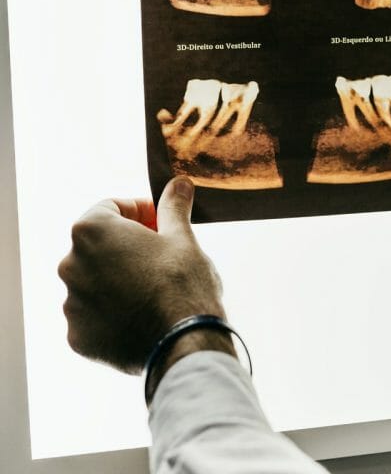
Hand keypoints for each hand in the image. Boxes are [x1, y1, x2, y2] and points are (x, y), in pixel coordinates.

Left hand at [58, 177, 229, 374]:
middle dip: (128, 246)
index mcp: (92, 232)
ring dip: (119, 279)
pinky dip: (113, 312)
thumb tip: (179, 184)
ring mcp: (71, 303)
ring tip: (155, 290)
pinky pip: (94, 315)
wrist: (183, 343)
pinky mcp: (77, 336)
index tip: (162, 223)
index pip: (110, 208)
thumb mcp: (183, 238)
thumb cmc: (183, 284)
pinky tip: (143, 316)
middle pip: (100, 246)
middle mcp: (70, 265)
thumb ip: (173, 208)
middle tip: (162, 256)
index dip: (140, 212)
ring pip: (96, 282)